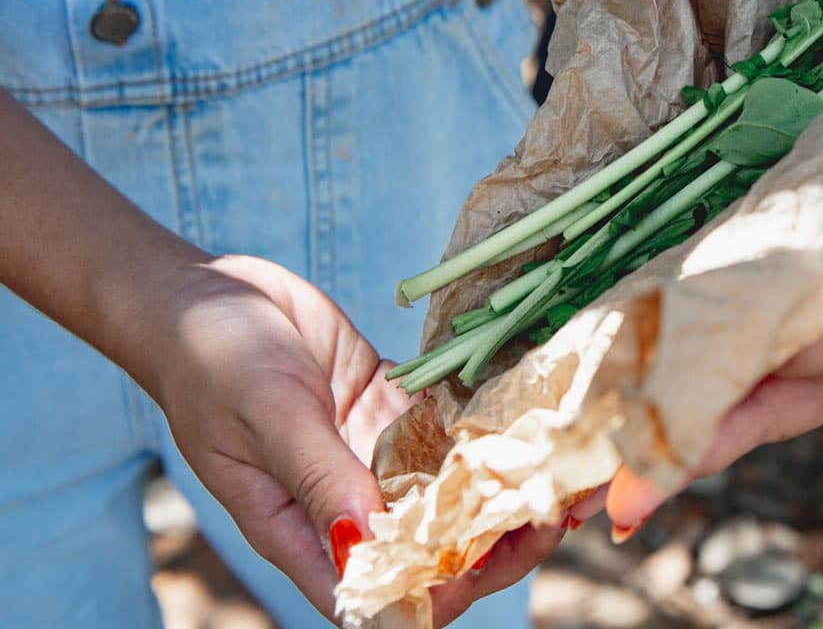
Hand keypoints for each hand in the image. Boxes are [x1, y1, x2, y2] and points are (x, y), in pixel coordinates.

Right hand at [148, 255, 563, 625]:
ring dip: (499, 484)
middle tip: (555, 508)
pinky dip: (483, 426)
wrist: (199, 292)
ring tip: (560, 463)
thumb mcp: (268, 417)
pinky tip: (530, 413)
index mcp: (299, 528)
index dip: (435, 592)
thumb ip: (320, 479)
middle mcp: (341, 500)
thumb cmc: (211, 360)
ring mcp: (367, 453)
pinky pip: (443, 428)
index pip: (375, 592)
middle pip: (427, 547)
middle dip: (493, 539)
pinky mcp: (385, 407)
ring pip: (445, 489)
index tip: (493, 562)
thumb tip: (370, 545)